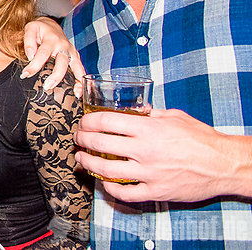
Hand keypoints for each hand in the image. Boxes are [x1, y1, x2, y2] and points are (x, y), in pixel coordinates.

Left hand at [21, 17, 84, 95]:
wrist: (51, 25)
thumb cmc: (40, 29)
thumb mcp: (30, 29)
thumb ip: (29, 41)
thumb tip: (30, 56)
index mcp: (51, 39)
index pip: (42, 54)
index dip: (34, 65)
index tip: (25, 74)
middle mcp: (64, 46)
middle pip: (62, 62)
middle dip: (56, 76)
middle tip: (47, 86)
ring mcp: (71, 51)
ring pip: (76, 66)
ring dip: (76, 80)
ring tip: (74, 93)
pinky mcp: (75, 57)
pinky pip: (81, 69)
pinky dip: (82, 81)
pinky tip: (79, 92)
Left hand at [74, 108, 251, 201]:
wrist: (224, 164)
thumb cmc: (202, 139)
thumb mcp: (175, 116)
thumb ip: (152, 113)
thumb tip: (136, 110)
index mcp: (148, 128)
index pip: (106, 121)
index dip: (88, 121)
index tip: (83, 122)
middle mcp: (145, 150)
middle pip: (100, 143)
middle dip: (82, 140)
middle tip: (78, 138)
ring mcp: (149, 172)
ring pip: (106, 170)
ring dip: (88, 164)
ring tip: (81, 159)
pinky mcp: (156, 191)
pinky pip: (126, 193)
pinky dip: (110, 189)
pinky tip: (104, 183)